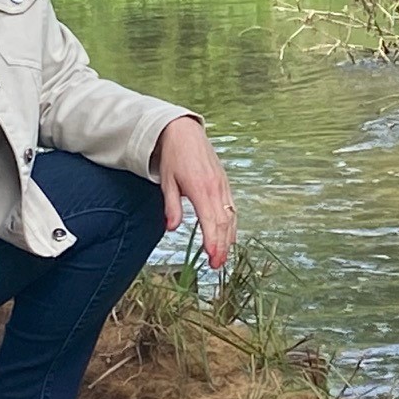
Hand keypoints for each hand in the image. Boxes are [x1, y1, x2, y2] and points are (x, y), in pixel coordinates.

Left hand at [155, 115, 235, 267]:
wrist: (185, 132)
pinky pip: (232, 208)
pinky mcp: (225, 184)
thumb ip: (171, 206)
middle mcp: (216, 188)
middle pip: (224, 223)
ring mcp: (223, 186)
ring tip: (223, 256)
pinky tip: (229, 237)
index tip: (212, 257)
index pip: (211, 220)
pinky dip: (232, 225)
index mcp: (201, 188)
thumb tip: (171, 228)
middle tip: (216, 265)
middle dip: (222, 246)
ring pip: (231, 217)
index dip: (213, 241)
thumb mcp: (167, 181)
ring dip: (228, 239)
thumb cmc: (174, 156)